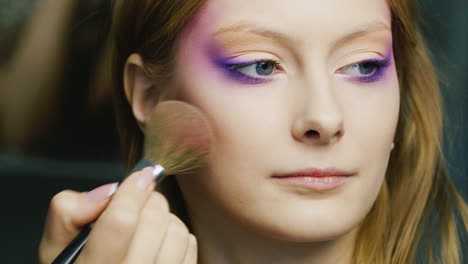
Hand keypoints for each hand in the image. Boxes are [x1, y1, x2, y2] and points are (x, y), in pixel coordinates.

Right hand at [38, 167, 196, 262]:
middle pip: (154, 221)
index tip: (139, 176)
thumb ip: (68, 214)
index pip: (121, 222)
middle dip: (147, 200)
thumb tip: (107, 192)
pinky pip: (190, 246)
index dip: (132, 191)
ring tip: (145, 224)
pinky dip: (177, 235)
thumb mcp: (56, 248)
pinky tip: (157, 241)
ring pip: (177, 232)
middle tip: (137, 202)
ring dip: (164, 218)